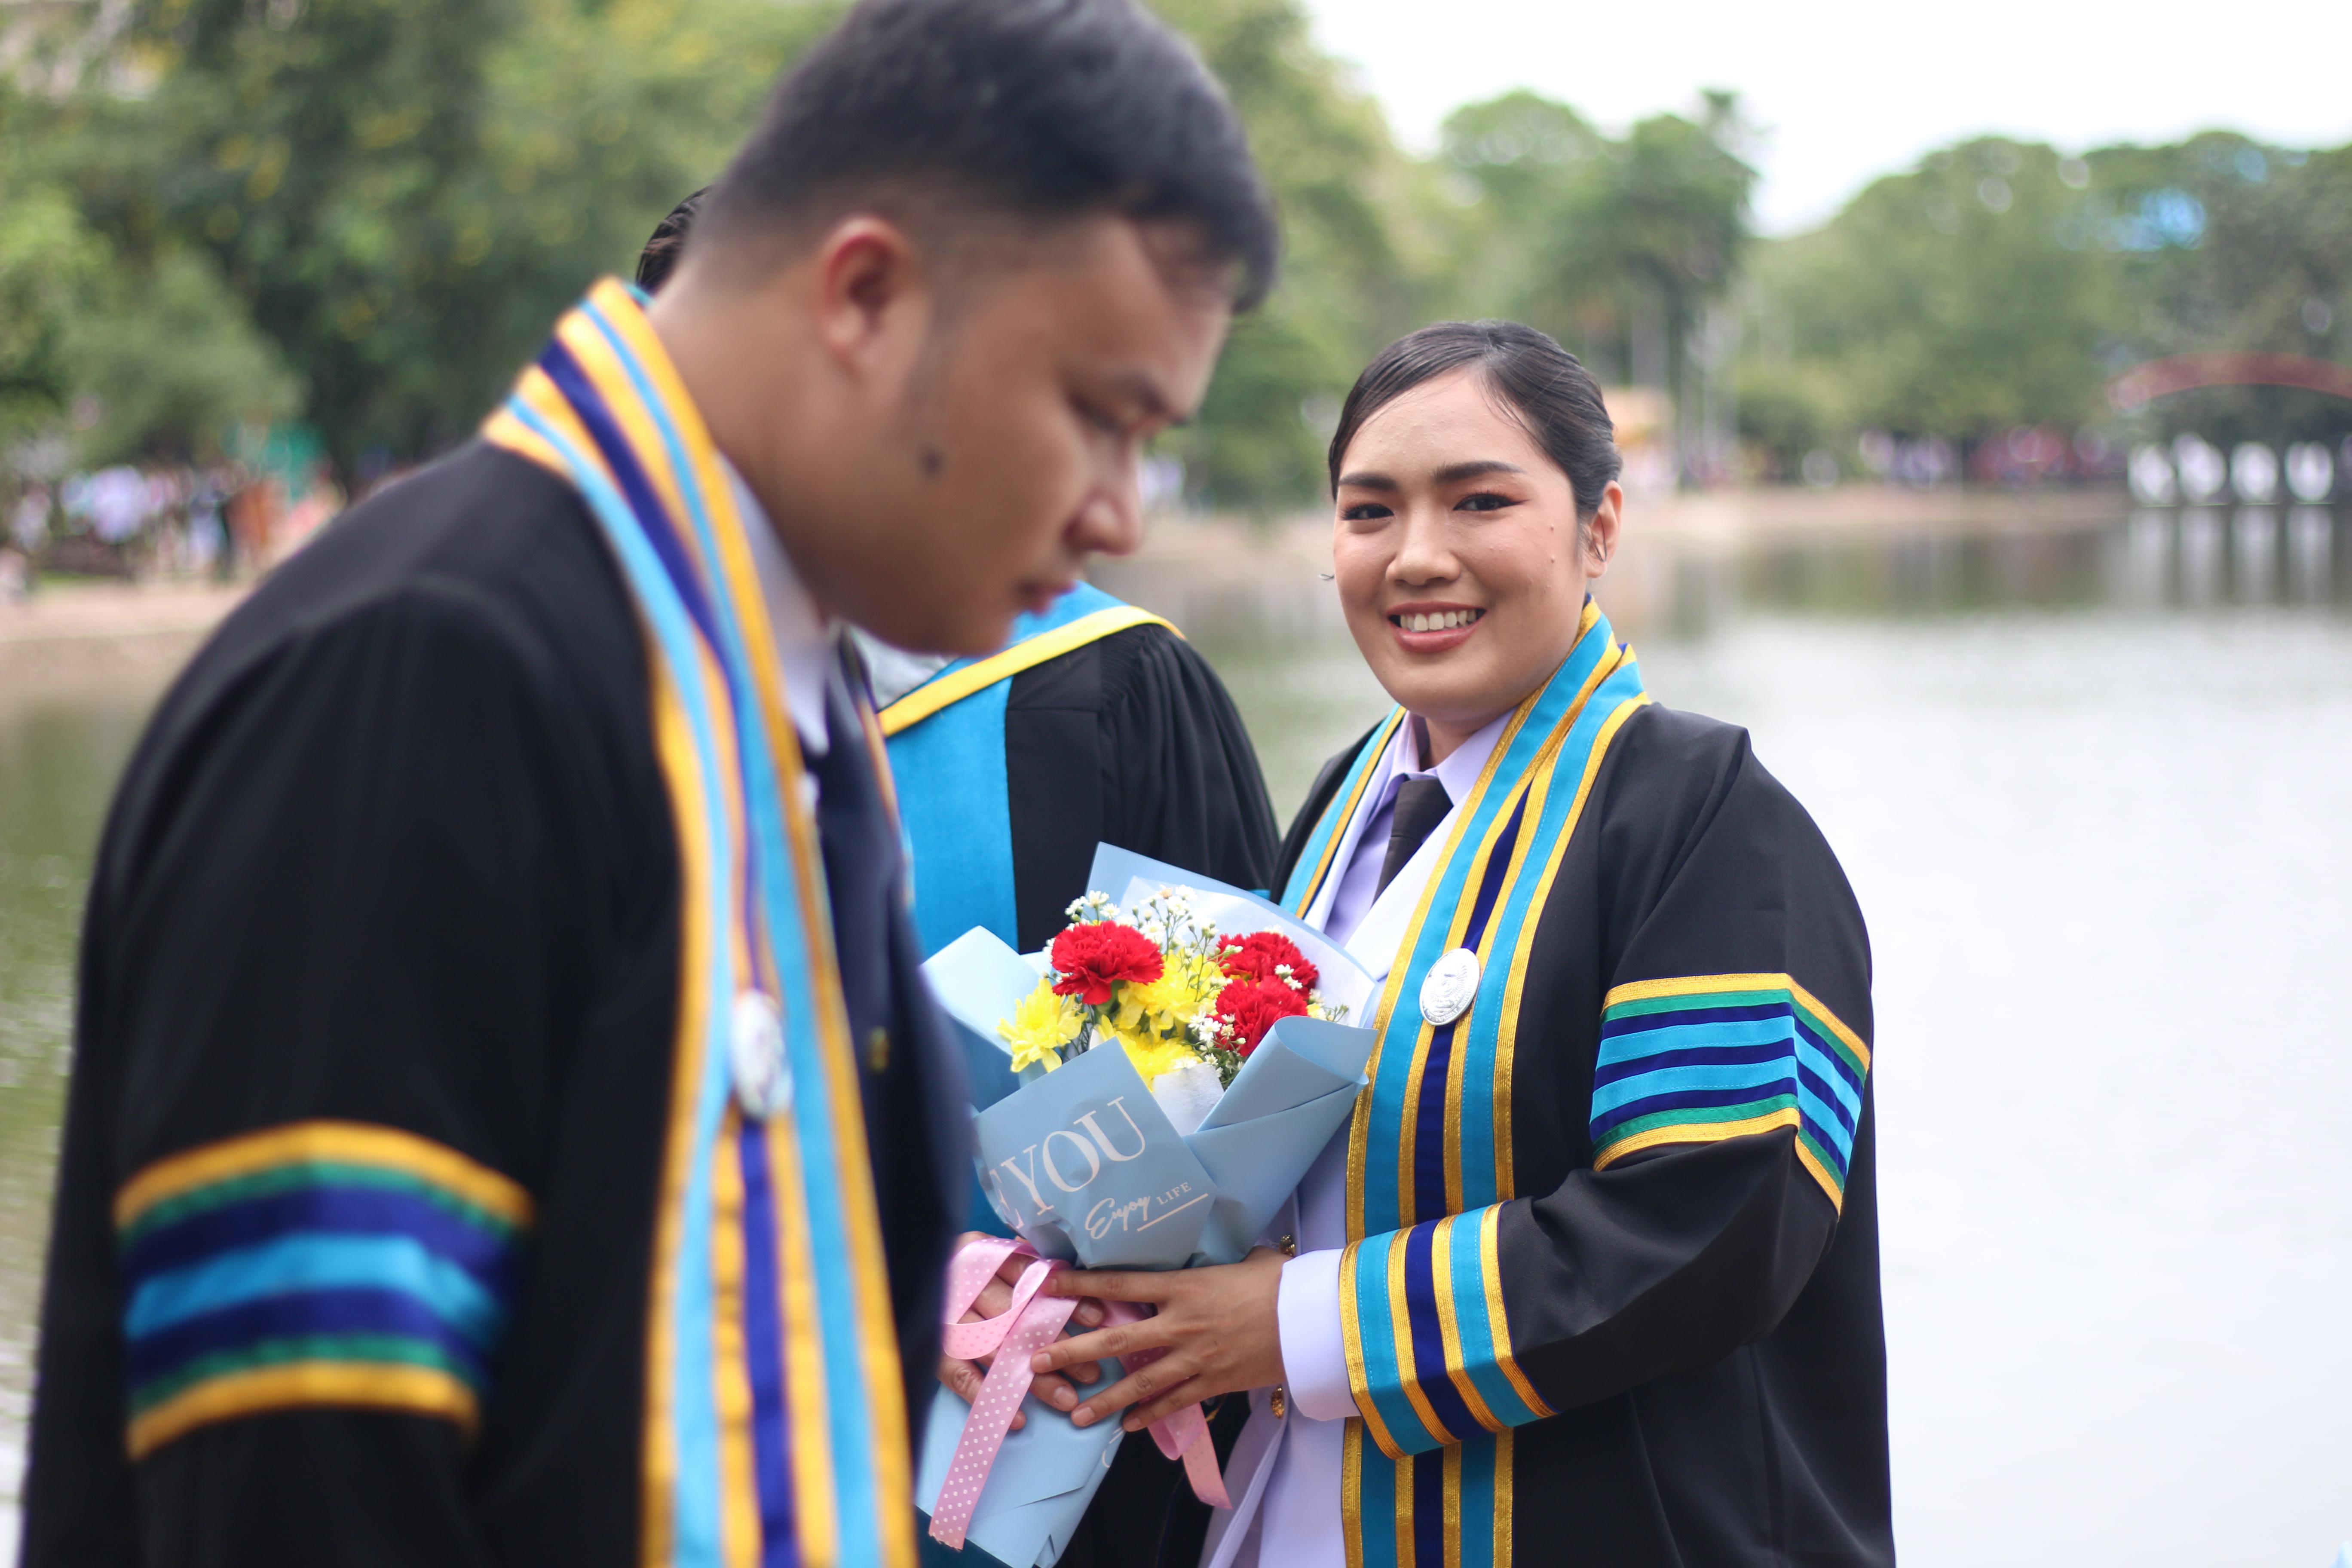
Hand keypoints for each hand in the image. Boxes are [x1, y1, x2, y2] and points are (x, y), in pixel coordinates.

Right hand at [935, 1233, 1103, 1430]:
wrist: (902, 1278)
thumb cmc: (960, 1273)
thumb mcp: (987, 1256)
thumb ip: (1019, 1262)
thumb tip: (1068, 1276)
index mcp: (978, 1252)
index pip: (1029, 1277)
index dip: (1064, 1300)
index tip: (1097, 1319)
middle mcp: (960, 1281)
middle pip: (1017, 1317)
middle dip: (1057, 1345)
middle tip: (1090, 1372)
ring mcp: (944, 1318)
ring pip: (996, 1350)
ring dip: (1032, 1378)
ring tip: (1066, 1398)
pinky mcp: (932, 1349)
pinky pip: (961, 1376)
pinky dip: (988, 1396)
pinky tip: (1016, 1418)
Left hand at [1029, 1247, 1286, 1432]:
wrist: (1311, 1320)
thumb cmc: (1279, 1283)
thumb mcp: (1244, 1261)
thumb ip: (1216, 1263)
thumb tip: (1213, 1254)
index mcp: (1184, 1286)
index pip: (1122, 1282)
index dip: (1084, 1284)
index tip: (1052, 1284)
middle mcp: (1181, 1323)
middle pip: (1116, 1338)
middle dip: (1073, 1350)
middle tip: (1038, 1361)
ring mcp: (1195, 1357)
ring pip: (1139, 1382)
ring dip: (1104, 1400)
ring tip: (1073, 1414)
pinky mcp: (1214, 1382)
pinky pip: (1174, 1402)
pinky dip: (1149, 1415)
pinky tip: (1127, 1427)